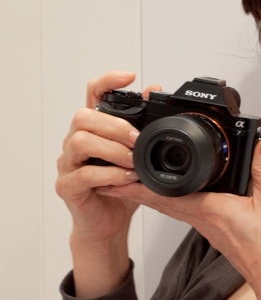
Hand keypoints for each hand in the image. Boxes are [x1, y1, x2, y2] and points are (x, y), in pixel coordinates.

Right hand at [56, 71, 160, 297]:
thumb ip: (144, 125)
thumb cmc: (121, 186)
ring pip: (79, 141)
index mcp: (94, 129)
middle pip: (82, 116)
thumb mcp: (139, 155)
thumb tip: (154, 91)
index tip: (129, 76)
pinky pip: (84, 174)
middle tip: (138, 139)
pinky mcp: (67, 186)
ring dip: (111, 149)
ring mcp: (68, 163)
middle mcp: (76, 142)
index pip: (92, 94)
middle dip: (114, 124)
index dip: (107, 81)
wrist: (108, 223)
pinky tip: (127, 179)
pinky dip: (109, 175)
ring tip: (133, 161)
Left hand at [101, 138, 260, 299]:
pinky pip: (185, 213)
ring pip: (170, 208)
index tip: (118, 172)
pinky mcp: (215, 233)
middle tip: (111, 173)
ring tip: (131, 180)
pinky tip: (173, 194)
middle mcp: (203, 220)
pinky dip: (172, 201)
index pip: (166, 195)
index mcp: (212, 210)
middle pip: (159, 202)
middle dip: (134, 188)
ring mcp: (207, 229)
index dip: (139, 184)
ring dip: (150, 195)